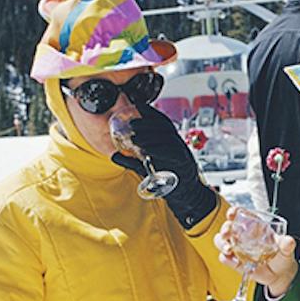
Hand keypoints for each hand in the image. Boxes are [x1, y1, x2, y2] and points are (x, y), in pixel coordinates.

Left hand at [110, 103, 215, 228]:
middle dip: (146, 122)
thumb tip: (113, 155)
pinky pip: (173, 152)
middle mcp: (177, 142)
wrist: (186, 194)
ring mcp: (182, 151)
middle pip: (163, 126)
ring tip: (134, 139)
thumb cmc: (167, 177)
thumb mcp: (146, 167)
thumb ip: (131, 160)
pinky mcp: (184, 162)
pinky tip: (148, 151)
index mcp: (169, 139)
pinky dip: (159, 150)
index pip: (160, 120)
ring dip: (149, 136)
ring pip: (167, 138)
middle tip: (131, 123)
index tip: (137, 105)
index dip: (150, 112)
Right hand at [214, 206, 299, 299]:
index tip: (231, 214)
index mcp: (255, 226)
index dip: (234, 212)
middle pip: (227, 227)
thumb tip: (288, 241)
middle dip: (224, 229)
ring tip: (229, 251)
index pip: (241, 214)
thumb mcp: (286, 249)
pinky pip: (224, 258)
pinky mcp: (235, 261)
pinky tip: (235, 262)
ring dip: (222, 244)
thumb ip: (287, 244)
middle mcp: (243, 235)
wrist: (279, 274)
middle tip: (227, 235)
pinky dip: (226, 259)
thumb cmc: (281, 256)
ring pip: (221, 241)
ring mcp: (237, 248)